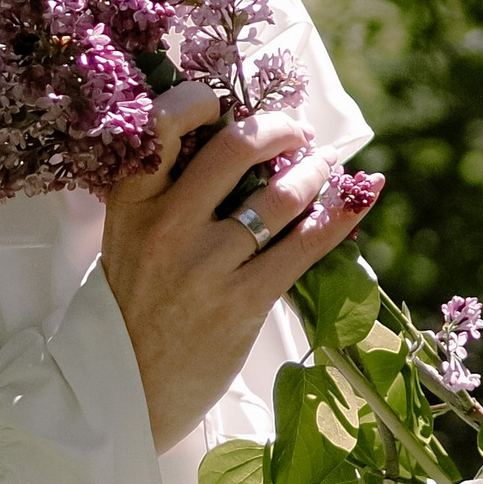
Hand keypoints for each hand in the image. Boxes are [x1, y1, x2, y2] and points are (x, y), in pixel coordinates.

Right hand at [100, 82, 377, 451]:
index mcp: (132, 198)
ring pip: (279, 196)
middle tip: (297, 131)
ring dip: (315, 172)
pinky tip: (357, 200)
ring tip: (325, 168)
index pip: (165, 122)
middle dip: (280, 128)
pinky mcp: (241, 302)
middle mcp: (167, 224)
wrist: (125, 385)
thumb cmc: (135, 301)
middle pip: (237, 147)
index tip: (228, 103)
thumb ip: (169, 189)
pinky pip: (303, 247)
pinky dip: (338, 217)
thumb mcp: (129, 233)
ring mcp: (206, 264)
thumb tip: (241, 140)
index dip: (203, 98)